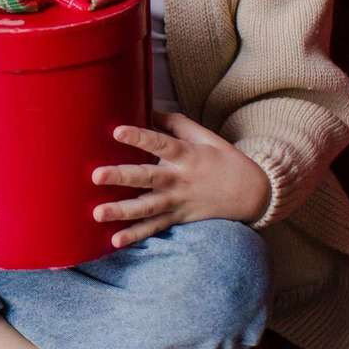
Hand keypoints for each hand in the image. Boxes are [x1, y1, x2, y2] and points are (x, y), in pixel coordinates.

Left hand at [91, 113, 270, 247]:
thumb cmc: (224, 159)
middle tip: (96, 176)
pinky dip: (136, 236)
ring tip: (97, 213)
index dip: (140, 137)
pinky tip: (115, 241)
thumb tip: (146, 107)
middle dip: (122, 177)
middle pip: (148, 177)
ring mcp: (178, 202)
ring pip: (147, 207)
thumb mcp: (204, 135)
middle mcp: (180, 179)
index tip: (117, 131)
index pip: (161, 143)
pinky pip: (154, 228)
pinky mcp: (178, 218)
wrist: (252, 193)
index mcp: (186, 155)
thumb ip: (173, 122)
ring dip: (122, 211)